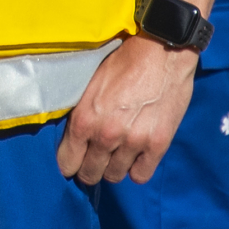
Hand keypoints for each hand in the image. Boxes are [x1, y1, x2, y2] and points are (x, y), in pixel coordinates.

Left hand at [58, 35, 195, 183]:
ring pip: (115, 176)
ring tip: (115, 158)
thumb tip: (74, 136)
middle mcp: (106, 135)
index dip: (69, 165)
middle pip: (91, 173)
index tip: (73, 164)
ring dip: (113, 169)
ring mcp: (133, 142)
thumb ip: (82, 113)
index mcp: (84, 119)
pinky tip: (136, 159)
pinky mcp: (158, 144)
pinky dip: (137, 170)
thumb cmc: (123, 62)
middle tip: (94, 163)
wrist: (161, 53)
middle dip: (89, 170)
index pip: (67, 161)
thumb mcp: (90, 85)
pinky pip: (141, 175)